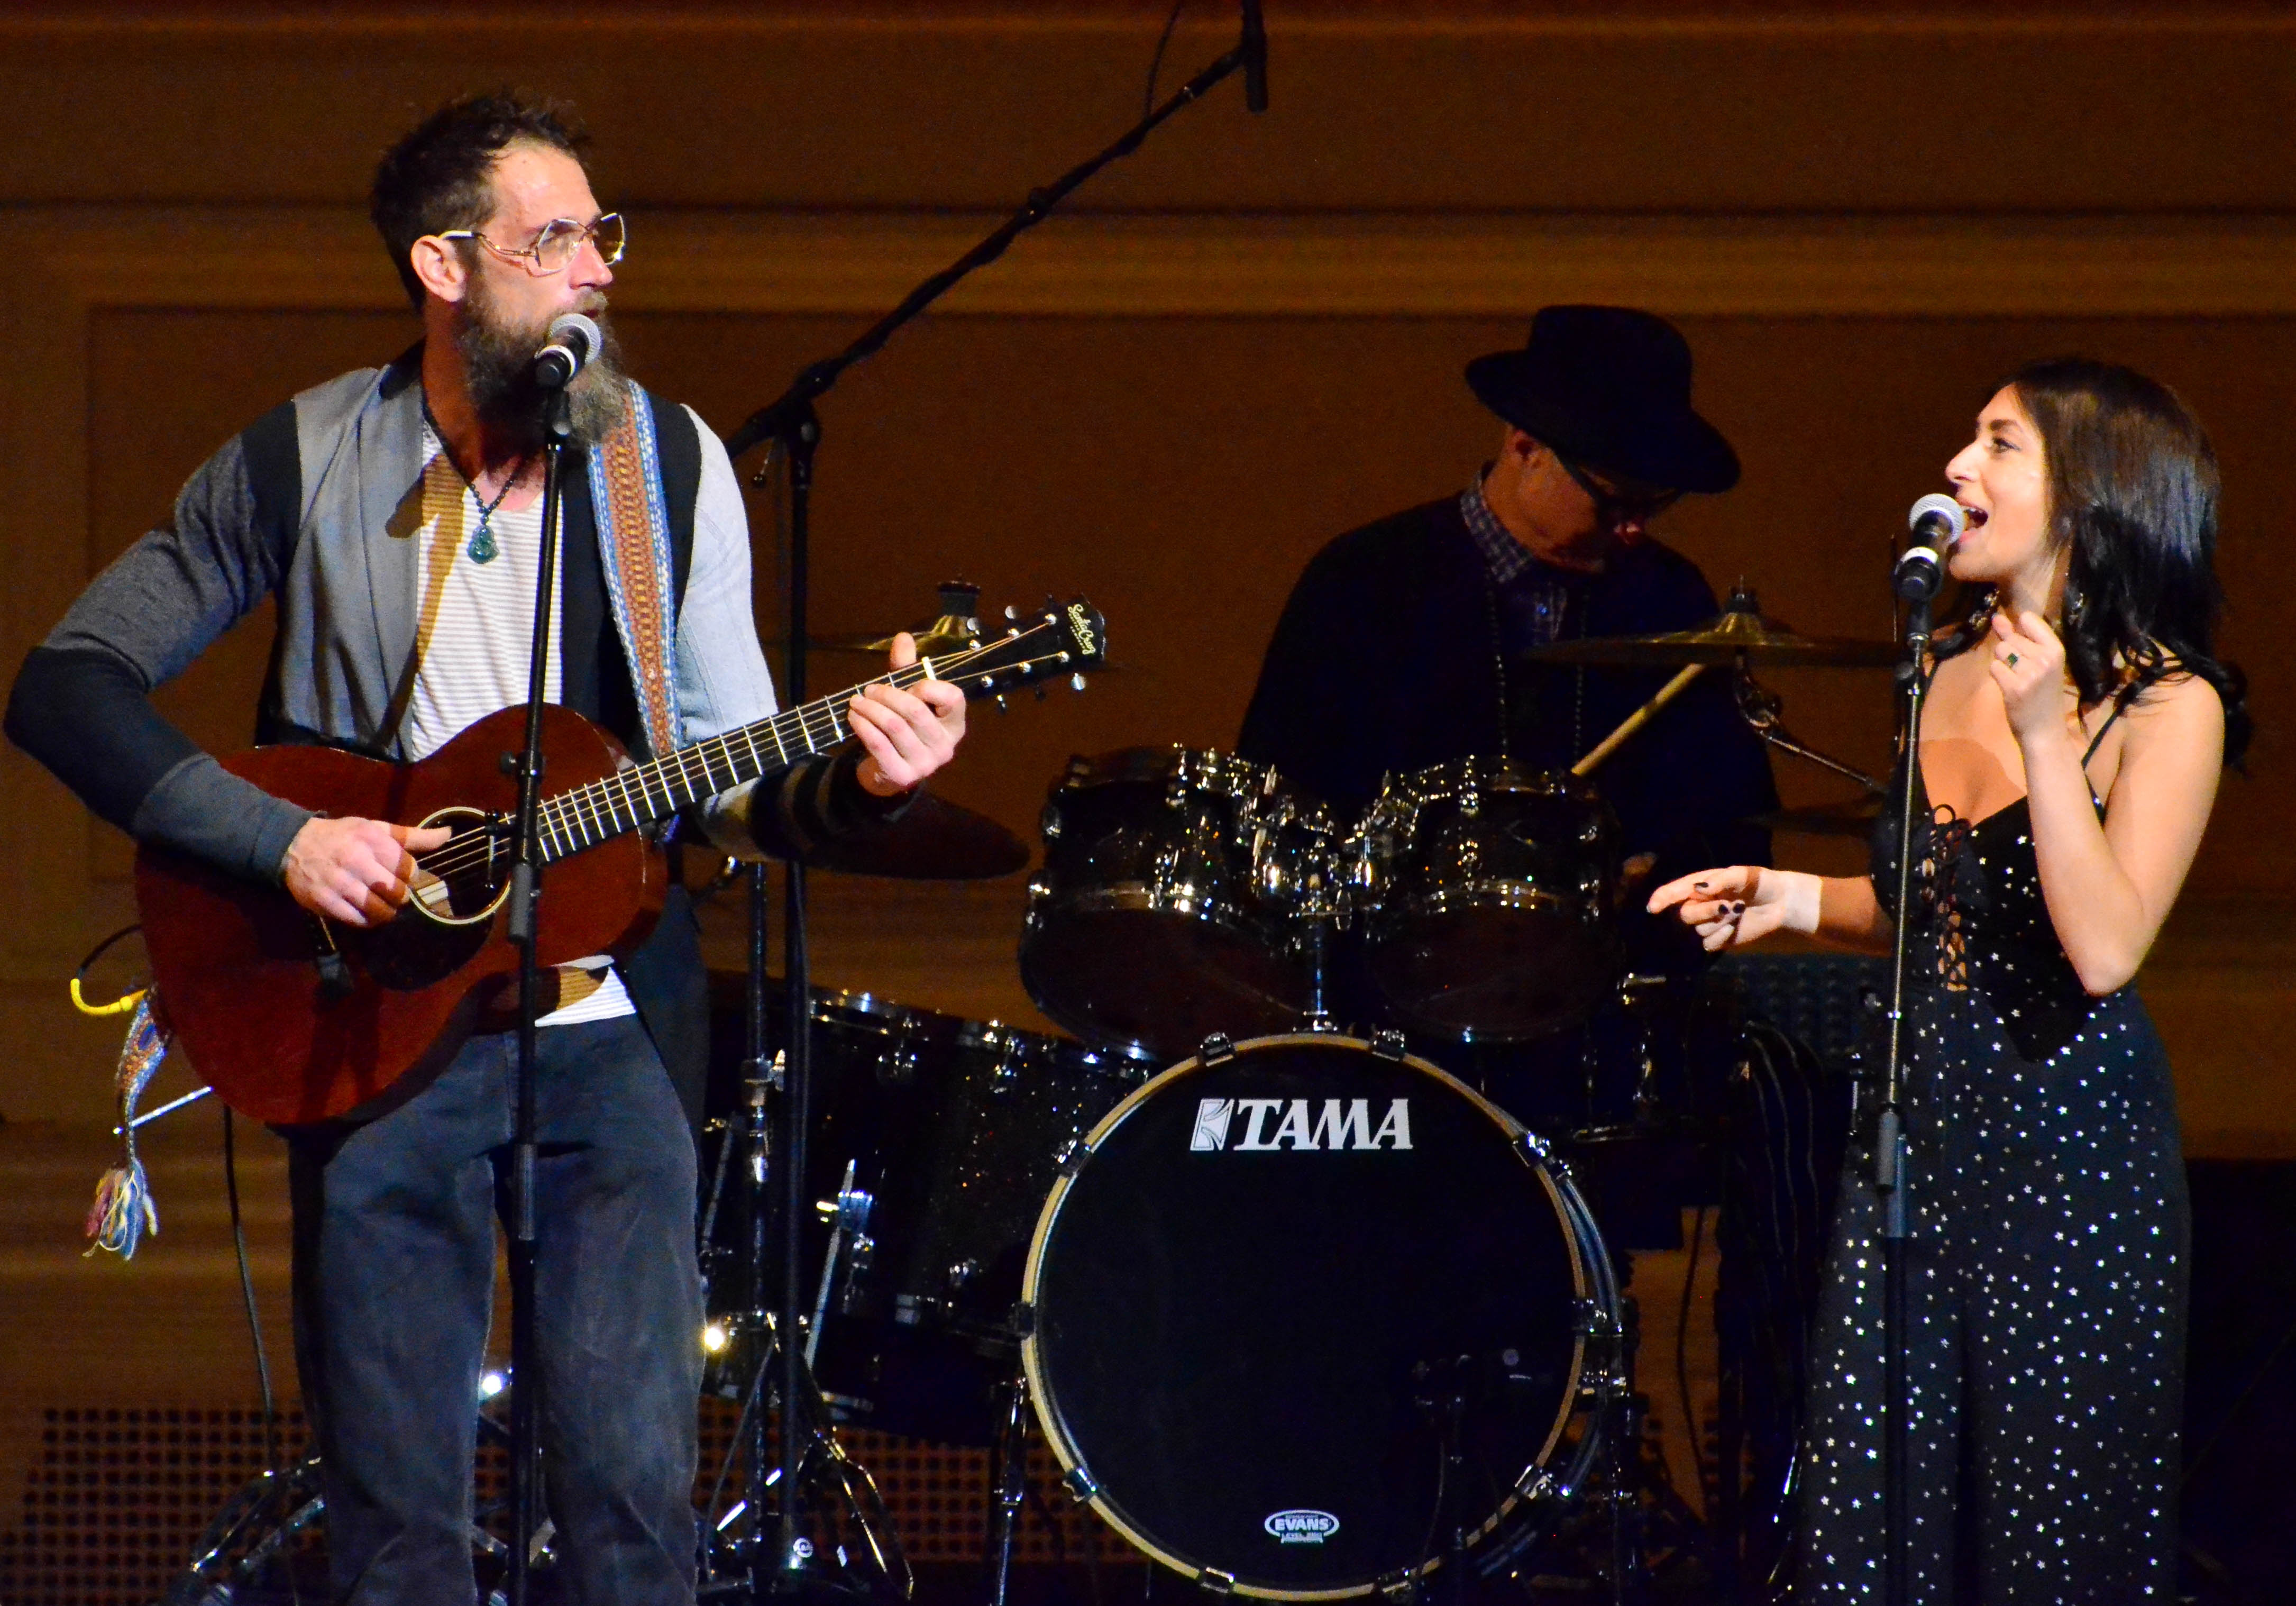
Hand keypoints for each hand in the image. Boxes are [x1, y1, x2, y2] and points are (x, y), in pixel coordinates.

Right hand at [283, 817, 451, 926]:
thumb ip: (412, 836)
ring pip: (378, 910)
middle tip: (394, 893)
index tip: (404, 875)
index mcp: (370, 839)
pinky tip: (366, 912)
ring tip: (383, 905)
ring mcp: (338, 882)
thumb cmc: (343, 836)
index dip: (411, 876)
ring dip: (386, 912)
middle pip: (396, 892)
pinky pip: (357, 920)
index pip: (408, 868)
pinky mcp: (325, 901)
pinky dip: (367, 921)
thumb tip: (447, 834)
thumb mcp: (376, 829)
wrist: (294, 845)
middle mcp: (354, 860)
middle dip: (400, 896)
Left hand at [848, 631, 966, 794]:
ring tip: (856, 701)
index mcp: (954, 724)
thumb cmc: (903, 728)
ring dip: (870, 709)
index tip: (908, 684)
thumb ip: (907, 669)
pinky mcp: (904, 776)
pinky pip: (880, 745)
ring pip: (895, 726)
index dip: (929, 686)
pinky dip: (863, 727)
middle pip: (916, 710)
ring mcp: (926, 764)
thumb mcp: (907, 697)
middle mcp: (945, 746)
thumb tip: (904, 637)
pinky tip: (854, 717)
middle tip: (869, 689)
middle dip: (887, 695)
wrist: (888, 772)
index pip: (953, 698)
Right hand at [1646, 864, 1809, 950]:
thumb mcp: (1742, 875)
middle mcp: (1700, 904)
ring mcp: (1709, 923)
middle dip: (1705, 912)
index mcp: (1701, 885)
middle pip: (1686, 915)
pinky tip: (1735, 928)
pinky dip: (1721, 937)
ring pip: (1698, 930)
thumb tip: (1698, 888)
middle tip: (1728, 905)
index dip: (1661, 898)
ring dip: (1719, 923)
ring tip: (1739, 911)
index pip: (1674, 892)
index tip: (1653, 907)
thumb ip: (1720, 881)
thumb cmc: (1760, 883)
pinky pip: (1709, 944)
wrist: (1780, 903)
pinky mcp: (1719, 939)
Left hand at [1987, 607, 2074, 746]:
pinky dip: (1997, 676)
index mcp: (2057, 650)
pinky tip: (2009, 687)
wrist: (2044, 731)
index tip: (2022, 642)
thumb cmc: (2044, 696)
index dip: (2018, 628)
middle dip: (2010, 652)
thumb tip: (1997, 617)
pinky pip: (1994, 667)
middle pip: (2011, 638)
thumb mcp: (2042, 664)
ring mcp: (2029, 673)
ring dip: (2003, 663)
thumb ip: (2020, 639)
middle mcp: (2044, 658)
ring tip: (2016, 678)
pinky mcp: (2013, 687)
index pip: (2029, 619)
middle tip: (2023, 671)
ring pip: (2000, 651)